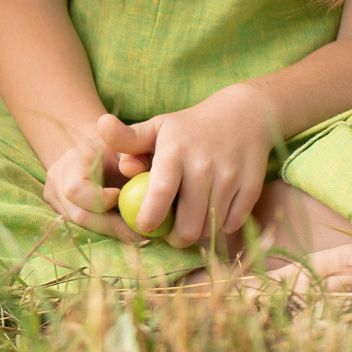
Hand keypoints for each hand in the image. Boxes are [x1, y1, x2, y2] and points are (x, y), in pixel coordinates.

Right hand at [40, 124, 152, 239]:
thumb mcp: (128, 148)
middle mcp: (57, 179)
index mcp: (73, 160)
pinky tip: (120, 228)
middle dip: (112, 227)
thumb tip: (133, 171)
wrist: (96, 153)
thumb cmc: (116, 150)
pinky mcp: (57, 210)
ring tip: (133, 231)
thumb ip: (135, 156)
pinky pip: (79, 228)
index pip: (76, 189)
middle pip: (78, 214)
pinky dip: (101, 232)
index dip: (101, 200)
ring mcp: (54, 196)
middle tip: (140, 235)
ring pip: (80, 226)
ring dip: (108, 232)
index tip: (122, 196)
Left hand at [100, 83, 278, 250]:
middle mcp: (203, 165)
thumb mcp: (158, 126)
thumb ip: (128, 137)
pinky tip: (212, 213)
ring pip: (210, 228)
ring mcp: (229, 177)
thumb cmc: (190, 127)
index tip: (144, 227)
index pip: (160, 192)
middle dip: (175, 238)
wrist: (244, 114)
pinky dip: (221, 226)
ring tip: (189, 223)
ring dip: (197, 233)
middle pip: (187, 223)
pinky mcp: (251, 187)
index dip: (150, 217)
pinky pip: (232, 224)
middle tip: (169, 234)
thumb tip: (100, 128)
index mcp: (175, 150)